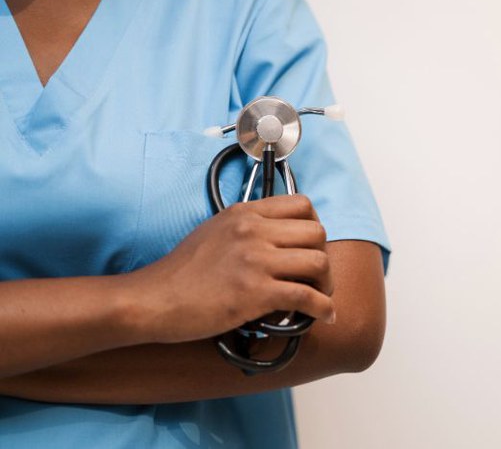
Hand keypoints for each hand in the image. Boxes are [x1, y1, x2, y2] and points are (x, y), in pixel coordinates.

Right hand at [124, 195, 334, 343]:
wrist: (154, 300)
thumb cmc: (180, 272)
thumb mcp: (215, 231)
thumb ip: (248, 228)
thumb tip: (279, 240)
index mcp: (244, 214)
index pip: (302, 205)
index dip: (314, 227)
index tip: (311, 246)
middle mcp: (253, 231)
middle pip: (317, 233)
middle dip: (324, 256)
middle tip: (317, 277)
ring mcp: (255, 260)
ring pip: (318, 262)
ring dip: (326, 284)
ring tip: (320, 297)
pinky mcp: (255, 292)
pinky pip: (307, 296)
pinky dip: (322, 308)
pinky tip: (323, 315)